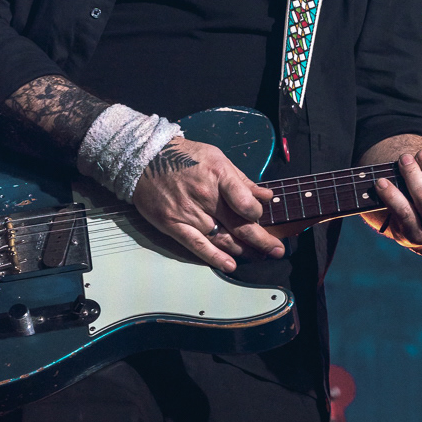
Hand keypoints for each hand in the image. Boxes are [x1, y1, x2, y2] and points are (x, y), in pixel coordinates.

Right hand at [131, 138, 284, 272]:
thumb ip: (241, 180)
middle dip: (262, 240)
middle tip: (278, 250)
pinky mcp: (173, 225)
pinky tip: (230, 265)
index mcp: (218, 176)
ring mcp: (188, 213)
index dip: (257, 213)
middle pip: (238, 224)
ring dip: (243, 250)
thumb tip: (265, 196)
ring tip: (259, 257)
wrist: (143, 158)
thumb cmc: (183, 155)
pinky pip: (196, 245)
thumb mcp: (217, 157)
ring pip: (221, 238)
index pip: (245, 202)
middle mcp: (205, 196)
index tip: (260, 216)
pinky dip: (214, 257)